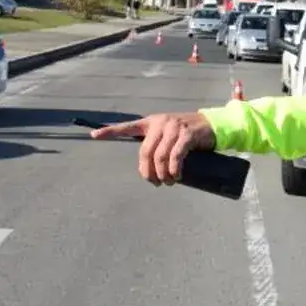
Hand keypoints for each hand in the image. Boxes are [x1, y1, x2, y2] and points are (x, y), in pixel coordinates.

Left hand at [90, 112, 215, 184]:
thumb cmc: (187, 134)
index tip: (94, 136)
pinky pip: (176, 156)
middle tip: (155, 183)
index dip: (110, 131)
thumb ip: (157, 145)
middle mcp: (160, 122)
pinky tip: (176, 176)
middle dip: (148, 172)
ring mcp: (174, 127)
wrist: (211, 125)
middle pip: (146, 152)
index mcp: (151, 122)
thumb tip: (148, 170)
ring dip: (163, 174)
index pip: (128, 126)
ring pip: (160, 156)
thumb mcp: (168, 135)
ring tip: (168, 182)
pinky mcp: (187, 134)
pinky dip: (174, 169)